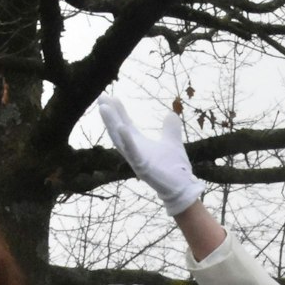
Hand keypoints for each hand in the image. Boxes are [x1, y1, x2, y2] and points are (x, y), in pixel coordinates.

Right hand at [97, 94, 205, 214]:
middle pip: (118, 130)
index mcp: (139, 144)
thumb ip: (170, 129)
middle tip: (101, 98)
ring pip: (120, 140)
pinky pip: (133, 153)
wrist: (183, 186)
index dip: (118, 111)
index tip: (110, 97)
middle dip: (109, 115)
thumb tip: (171, 114)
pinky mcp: (143, 168)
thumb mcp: (172, 142)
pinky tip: (122, 127)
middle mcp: (134, 151)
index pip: (125, 124)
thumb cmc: (175, 168)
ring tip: (104, 108)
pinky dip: (127, 140)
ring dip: (111, 124)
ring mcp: (136, 160)